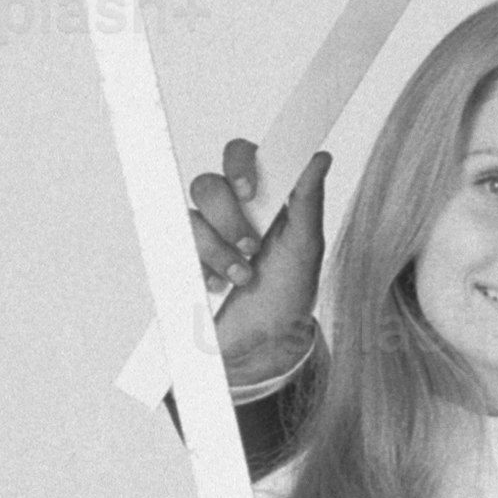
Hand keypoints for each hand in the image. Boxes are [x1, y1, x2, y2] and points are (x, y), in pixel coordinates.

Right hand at [188, 138, 330, 390]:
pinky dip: (201, 267)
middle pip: (208, 185)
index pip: (240, 155)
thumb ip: (308, 200)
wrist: (264, 342)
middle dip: (228, 219)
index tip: (248, 190)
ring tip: (242, 277)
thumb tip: (320, 156)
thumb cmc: (288, 290)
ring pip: (192, 217)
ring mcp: (204, 232)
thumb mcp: (306, 247)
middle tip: (251, 248)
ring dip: (217, 250)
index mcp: (261, 196)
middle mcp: (229, 209)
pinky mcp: (184, 256)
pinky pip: (177, 247)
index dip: (239, 164)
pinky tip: (218, 286)